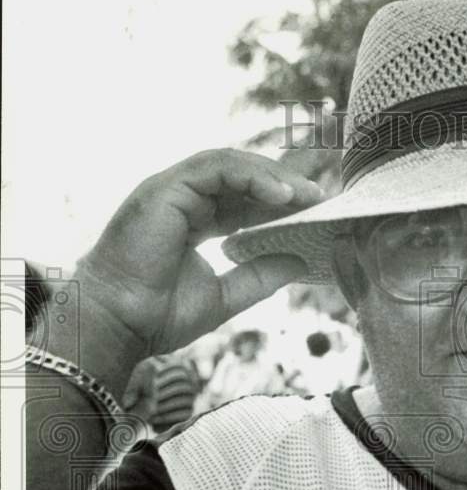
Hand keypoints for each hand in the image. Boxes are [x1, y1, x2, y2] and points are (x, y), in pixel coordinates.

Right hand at [72, 149, 320, 358]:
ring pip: (232, 165)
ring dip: (274, 176)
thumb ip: (261, 277)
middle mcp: (184, 199)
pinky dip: (252, 176)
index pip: (246, 198)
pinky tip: (282, 195)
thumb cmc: (159, 315)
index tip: (319, 206)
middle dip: (286, 180)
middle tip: (324, 191)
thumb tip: (300, 262)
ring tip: (308, 195)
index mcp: (196, 220)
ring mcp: (172, 190)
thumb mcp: (226, 296)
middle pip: (243, 175)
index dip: (282, 199)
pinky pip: (216, 168)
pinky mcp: (165, 188)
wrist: (121, 324)